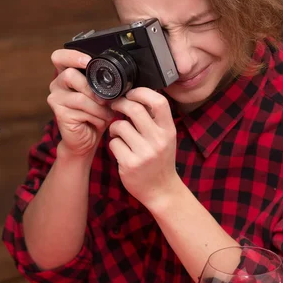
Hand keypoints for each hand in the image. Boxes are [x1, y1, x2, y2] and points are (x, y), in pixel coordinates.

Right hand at [47, 49, 114, 157]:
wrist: (87, 139)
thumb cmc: (96, 114)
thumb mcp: (102, 95)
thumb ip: (103, 83)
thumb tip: (118, 78)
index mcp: (67, 74)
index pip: (60, 57)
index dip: (72, 56)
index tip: (88, 61)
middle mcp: (57, 84)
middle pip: (70, 75)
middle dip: (92, 87)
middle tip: (106, 99)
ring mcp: (55, 98)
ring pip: (80, 96)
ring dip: (98, 107)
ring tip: (106, 113)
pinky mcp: (59, 113)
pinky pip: (81, 110)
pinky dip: (96, 116)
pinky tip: (98, 121)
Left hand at [108, 88, 178, 207]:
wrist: (161, 189)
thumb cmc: (161, 160)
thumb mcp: (166, 137)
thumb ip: (155, 119)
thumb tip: (136, 95)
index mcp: (169, 130)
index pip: (159, 102)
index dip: (141, 93)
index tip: (131, 94)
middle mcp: (158, 140)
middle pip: (134, 109)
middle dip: (120, 104)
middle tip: (115, 106)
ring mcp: (144, 153)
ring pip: (119, 126)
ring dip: (114, 127)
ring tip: (118, 133)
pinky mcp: (130, 164)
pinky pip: (113, 143)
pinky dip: (113, 143)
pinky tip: (120, 148)